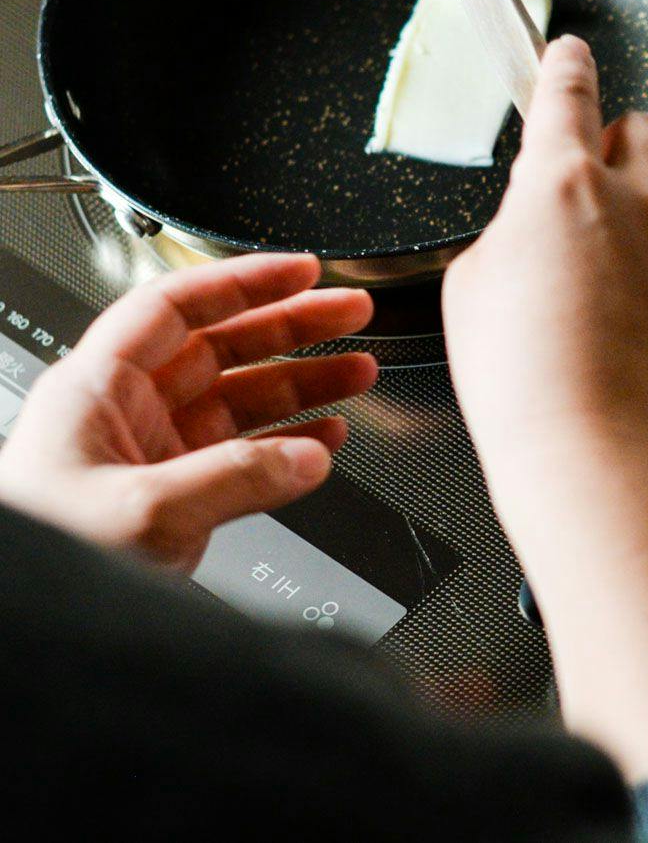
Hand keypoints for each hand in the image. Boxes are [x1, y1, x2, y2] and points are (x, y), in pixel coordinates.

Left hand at [0, 253, 374, 571]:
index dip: (245, 281)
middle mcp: (130, 411)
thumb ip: (232, 478)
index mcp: (100, 388)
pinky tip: (326, 435)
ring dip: (306, 382)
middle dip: (294, 325)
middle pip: (225, 344)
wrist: (27, 629)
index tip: (302, 272)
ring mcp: (157, 452)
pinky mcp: (178, 493)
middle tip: (349, 310)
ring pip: (245, 397)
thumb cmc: (39, 556)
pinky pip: (248, 452)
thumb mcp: (139, 510)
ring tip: (359, 370)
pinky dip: (292, 440)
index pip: (180, 306)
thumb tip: (307, 456)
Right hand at [444, 37, 647, 780]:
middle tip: (604, 193)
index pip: (567, 94)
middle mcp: (640, 201)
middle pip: (647, 132)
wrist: (594, 453)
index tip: (573, 55)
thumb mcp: (473, 287)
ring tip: (624, 312)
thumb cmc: (523, 383)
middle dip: (625, 148)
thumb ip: (512, 232)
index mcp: (563, 186)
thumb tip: (536, 229)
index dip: (566, 67)